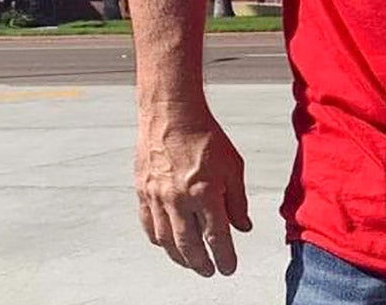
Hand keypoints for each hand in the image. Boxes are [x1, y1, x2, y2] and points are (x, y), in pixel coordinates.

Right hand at [135, 102, 251, 276]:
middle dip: (201, 263)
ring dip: (179, 257)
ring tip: (191, 264)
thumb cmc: (206, 136)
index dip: (224, 257)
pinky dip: (158, 240)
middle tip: (209, 272)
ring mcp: (157, 197)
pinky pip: (148, 225)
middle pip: (189, 245)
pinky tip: (166, 245)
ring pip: (166, 240)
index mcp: (205, 193)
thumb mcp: (233, 166)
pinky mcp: (142, 192)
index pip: (216, 236)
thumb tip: (242, 227)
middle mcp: (179, 200)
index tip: (228, 268)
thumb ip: (237, 200)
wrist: (172, 114)